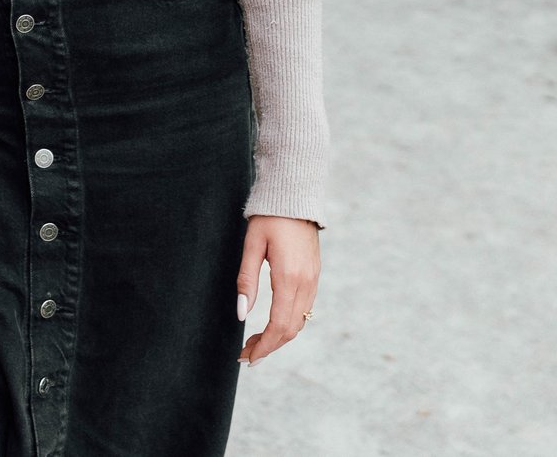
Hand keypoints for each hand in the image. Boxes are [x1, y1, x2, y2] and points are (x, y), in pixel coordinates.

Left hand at [235, 214, 319, 364]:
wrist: (296, 196)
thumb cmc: (269, 218)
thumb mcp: (252, 245)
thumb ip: (247, 280)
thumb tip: (241, 314)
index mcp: (289, 277)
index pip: (279, 325)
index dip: (264, 346)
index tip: (247, 358)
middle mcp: (306, 283)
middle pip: (290, 329)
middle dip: (268, 347)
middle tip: (246, 356)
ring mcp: (313, 280)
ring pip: (299, 322)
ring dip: (278, 337)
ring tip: (254, 343)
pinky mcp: (314, 276)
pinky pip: (304, 309)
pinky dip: (288, 323)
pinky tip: (271, 324)